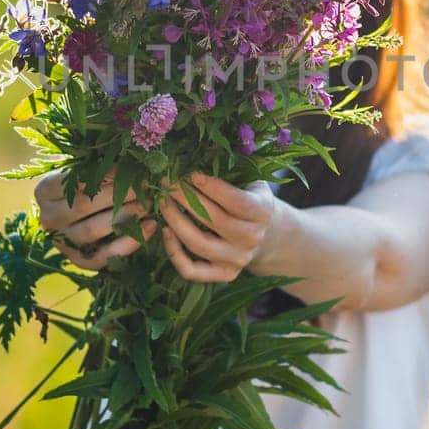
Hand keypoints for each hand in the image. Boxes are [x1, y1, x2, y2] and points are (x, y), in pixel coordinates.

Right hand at [33, 167, 154, 269]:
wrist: (74, 212)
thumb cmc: (83, 182)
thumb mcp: (83, 168)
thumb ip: (98, 164)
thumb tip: (130, 159)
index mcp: (44, 191)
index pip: (74, 180)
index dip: (104, 174)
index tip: (128, 168)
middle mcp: (48, 218)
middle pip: (84, 206)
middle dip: (118, 195)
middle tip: (145, 186)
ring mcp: (62, 242)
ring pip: (92, 230)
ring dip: (124, 217)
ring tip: (148, 204)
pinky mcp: (80, 260)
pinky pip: (105, 255)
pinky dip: (130, 242)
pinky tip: (150, 225)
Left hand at [159, 172, 274, 283]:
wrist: (267, 233)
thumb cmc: (251, 198)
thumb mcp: (251, 181)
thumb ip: (231, 170)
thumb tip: (194, 153)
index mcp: (263, 212)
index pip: (236, 201)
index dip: (211, 187)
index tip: (189, 172)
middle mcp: (252, 238)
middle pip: (214, 220)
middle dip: (185, 198)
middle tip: (167, 182)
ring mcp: (238, 260)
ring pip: (199, 245)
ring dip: (175, 221)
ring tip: (162, 202)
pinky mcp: (224, 275)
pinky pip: (192, 270)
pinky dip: (174, 253)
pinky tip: (165, 230)